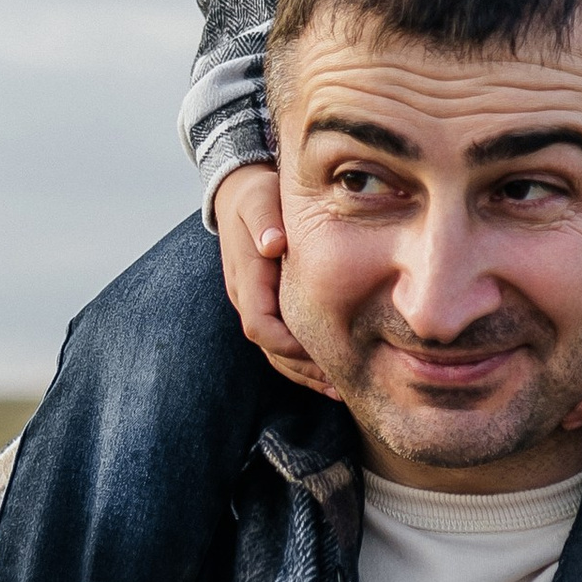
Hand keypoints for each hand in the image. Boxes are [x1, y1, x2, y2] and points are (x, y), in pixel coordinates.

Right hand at [213, 164, 329, 386]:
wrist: (240, 191)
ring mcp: (255, 303)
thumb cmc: (255, 195)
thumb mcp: (259, 198)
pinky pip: (281, 343)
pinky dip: (303, 362)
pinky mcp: (267, 305)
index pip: (259, 325)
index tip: (319, 354)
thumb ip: (265, 219)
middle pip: (270, 348)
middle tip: (341, 384)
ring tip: (340, 390)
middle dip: (303, 370)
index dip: (288, 345)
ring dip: (304, 374)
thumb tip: (272, 242)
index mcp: (246, 278)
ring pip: (274, 352)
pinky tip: (330, 373)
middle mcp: (247, 298)